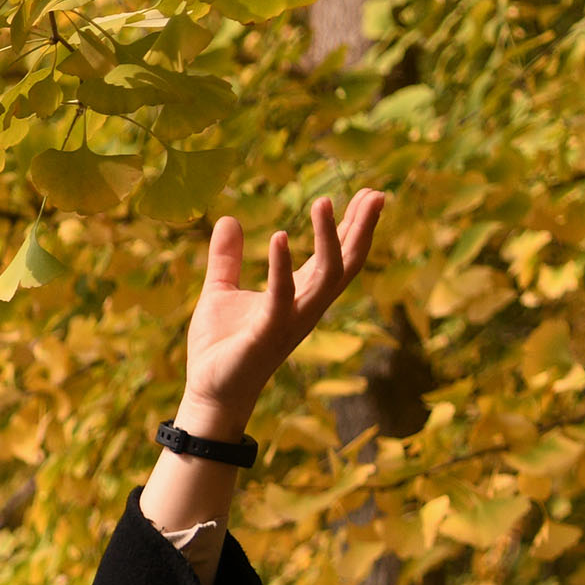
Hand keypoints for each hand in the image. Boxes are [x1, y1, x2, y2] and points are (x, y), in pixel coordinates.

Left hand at [173, 189, 387, 435]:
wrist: (208, 391)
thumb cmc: (221, 346)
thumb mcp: (221, 291)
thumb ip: (227, 258)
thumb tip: (228, 218)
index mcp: (299, 296)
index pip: (337, 257)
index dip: (353, 227)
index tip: (370, 195)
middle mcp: (305, 307)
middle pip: (346, 264)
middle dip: (361, 229)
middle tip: (376, 194)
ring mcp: (291, 320)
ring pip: (326, 276)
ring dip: (328, 239)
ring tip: (324, 201)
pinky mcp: (268, 332)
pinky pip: (283, 295)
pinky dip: (283, 265)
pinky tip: (281, 236)